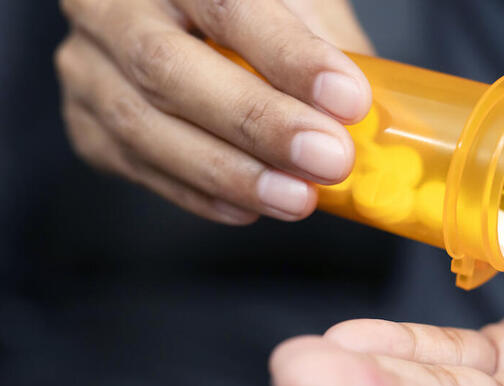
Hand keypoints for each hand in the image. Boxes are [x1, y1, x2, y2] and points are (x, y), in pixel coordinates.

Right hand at [56, 0, 372, 223]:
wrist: (179, 23)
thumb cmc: (255, 12)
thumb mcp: (295, 3)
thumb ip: (326, 47)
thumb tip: (377, 119)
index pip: (226, 2)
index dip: (288, 55)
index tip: (348, 99)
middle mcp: (109, 5)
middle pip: (168, 66)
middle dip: (257, 122)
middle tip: (329, 160)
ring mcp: (89, 66)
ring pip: (143, 126)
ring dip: (230, 172)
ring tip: (298, 198)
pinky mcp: (86, 123)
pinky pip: (137, 166)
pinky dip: (198, 193)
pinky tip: (249, 208)